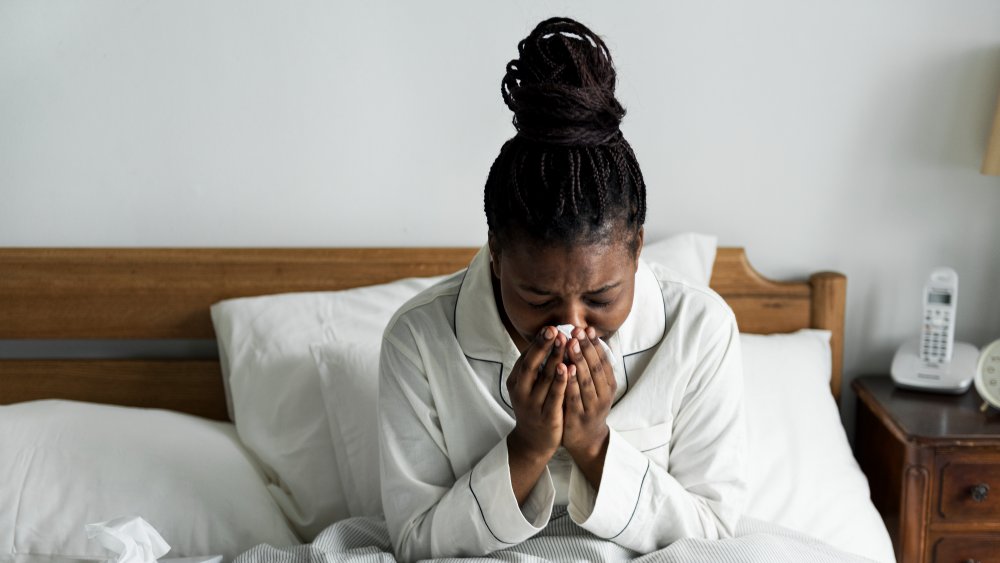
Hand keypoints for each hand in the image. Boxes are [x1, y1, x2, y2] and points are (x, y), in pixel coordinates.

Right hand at [507, 326, 568, 462]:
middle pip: (531, 365)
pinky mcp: (546, 417)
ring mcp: (532, 405)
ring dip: (555, 359)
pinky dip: (561, 381)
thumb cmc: (535, 406)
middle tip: (555, 330)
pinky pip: (554, 397)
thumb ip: (536, 367)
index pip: (526, 358)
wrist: (533, 442)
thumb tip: (548, 339)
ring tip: (566, 343)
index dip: (538, 343)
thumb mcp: (529, 386)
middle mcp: (520, 392)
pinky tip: (569, 368)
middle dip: (544, 347)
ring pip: (544, 379)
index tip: (550, 328)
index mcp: (515, 381)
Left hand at [562, 327, 614, 482]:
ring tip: (570, 343)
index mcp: (609, 386)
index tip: (587, 328)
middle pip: (596, 368)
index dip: (596, 344)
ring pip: (587, 381)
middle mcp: (604, 396)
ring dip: (579, 361)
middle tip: (577, 330)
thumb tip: (587, 338)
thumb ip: (591, 367)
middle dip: (586, 347)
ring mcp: (592, 408)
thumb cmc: (587, 407)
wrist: (587, 441)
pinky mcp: (578, 418)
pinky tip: (564, 369)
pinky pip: (574, 398)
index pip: (604, 361)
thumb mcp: (595, 388)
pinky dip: (570, 382)